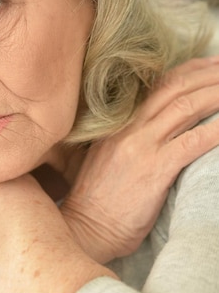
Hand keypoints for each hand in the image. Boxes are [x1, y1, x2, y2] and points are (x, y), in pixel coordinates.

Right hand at [61, 56, 218, 262]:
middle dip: (207, 75)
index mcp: (115, 124)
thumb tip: (156, 129)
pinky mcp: (154, 169)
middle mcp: (127, 128)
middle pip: (173, 88)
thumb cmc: (97, 200)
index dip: (186, 71)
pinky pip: (194, 141)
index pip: (155, 86)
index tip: (207, 65)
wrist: (86, 227)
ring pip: (185, 107)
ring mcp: (140, 147)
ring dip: (217, 94)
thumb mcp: (104, 158)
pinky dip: (217, 129)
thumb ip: (126, 138)